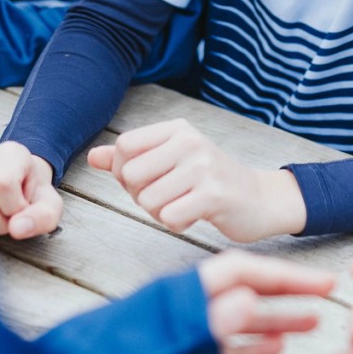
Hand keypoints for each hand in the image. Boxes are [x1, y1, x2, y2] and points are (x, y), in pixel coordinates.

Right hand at [0, 141, 61, 241]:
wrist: (16, 181)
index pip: (2, 184)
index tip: (22, 206)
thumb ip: (42, 217)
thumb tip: (17, 229)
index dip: (15, 207)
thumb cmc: (30, 193)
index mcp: (10, 151)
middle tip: (8, 215)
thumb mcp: (49, 205)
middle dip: (0, 224)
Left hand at [88, 119, 306, 241]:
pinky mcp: (213, 194)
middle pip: (131, 175)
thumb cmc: (208, 181)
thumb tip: (93, 156)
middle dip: (141, 195)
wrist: (259, 199)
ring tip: (182, 205)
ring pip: (148, 201)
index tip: (147, 180)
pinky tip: (195, 215)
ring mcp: (203, 167)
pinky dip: (177, 224)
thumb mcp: (171, 161)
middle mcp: (190, 141)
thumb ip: (131, 158)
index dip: (125, 172)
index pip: (125, 146)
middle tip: (167, 197)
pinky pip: (169, 217)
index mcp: (177, 129)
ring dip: (159, 213)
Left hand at [198, 250, 336, 353]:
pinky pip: (230, 348)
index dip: (289, 275)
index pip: (249, 273)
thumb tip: (250, 300)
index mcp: (193, 288)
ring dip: (279, 319)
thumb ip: (211, 320)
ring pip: (245, 319)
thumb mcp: (171, 337)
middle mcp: (199, 302)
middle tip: (326, 291)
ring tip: (313, 322)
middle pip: (252, 288)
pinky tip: (277, 346)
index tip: (323, 282)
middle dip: (290, 289)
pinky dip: (254, 346)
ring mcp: (195, 329)